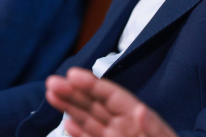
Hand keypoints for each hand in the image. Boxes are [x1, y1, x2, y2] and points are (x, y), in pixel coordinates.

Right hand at [45, 67, 176, 136]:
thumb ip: (154, 129)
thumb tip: (140, 111)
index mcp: (140, 119)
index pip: (112, 96)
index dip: (92, 84)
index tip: (72, 74)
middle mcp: (126, 127)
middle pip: (96, 105)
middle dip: (74, 92)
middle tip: (51, 82)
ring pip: (89, 121)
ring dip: (70, 108)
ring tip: (51, 94)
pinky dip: (79, 133)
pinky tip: (67, 124)